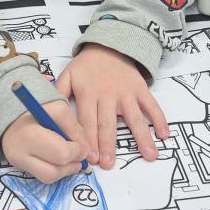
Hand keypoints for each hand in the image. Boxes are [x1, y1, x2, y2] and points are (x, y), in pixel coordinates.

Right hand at [1, 100, 89, 183]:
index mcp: (29, 135)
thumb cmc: (38, 108)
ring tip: (70, 157)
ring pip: (48, 177)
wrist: (12, 111)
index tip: (81, 144)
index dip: (77, 151)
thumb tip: (86, 151)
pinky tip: (58, 158)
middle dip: (72, 163)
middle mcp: (19, 153)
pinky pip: (42, 176)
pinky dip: (55, 169)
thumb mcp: (59, 109)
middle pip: (54, 171)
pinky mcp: (18, 166)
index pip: (61, 153)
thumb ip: (74, 129)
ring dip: (65, 170)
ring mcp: (17, 162)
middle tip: (78, 154)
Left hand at [55, 44, 168, 168]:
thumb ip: (57, 94)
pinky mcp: (140, 89)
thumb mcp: (67, 75)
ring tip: (148, 155)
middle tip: (109, 164)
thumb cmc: (87, 67)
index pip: (86, 121)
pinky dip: (160, 119)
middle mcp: (107, 94)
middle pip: (107, 123)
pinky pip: (152, 105)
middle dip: (108, 145)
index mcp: (87, 93)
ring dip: (141, 137)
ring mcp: (126, 92)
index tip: (90, 158)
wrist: (110, 45)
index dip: (88, 140)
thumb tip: (45, 114)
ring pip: (134, 117)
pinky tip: (164, 135)